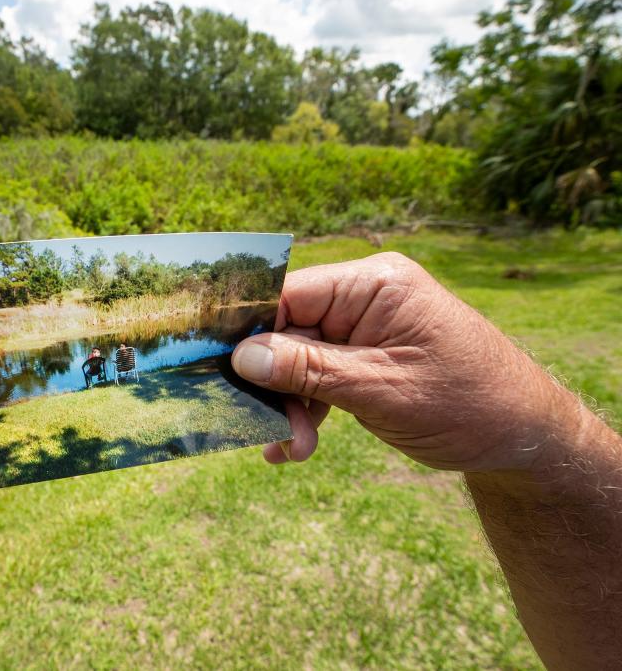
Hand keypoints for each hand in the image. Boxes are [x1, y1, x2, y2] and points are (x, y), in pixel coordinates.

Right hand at [232, 252, 581, 472]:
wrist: (524, 438)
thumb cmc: (468, 403)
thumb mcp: (381, 389)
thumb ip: (309, 370)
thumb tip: (241, 357)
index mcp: (374, 285)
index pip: (289, 293)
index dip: (246, 328)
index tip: (209, 362)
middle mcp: (365, 299)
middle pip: (288, 329)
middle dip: (274, 382)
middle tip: (266, 427)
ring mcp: (365, 328)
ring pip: (300, 358)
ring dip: (291, 404)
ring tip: (293, 447)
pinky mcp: (365, 357)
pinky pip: (320, 376)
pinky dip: (308, 409)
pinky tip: (296, 445)